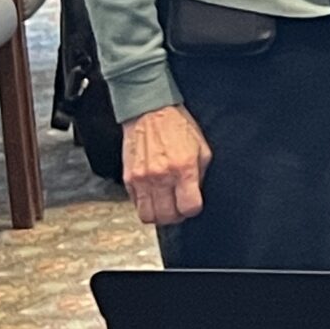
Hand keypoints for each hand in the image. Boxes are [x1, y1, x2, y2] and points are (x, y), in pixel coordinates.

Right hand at [123, 104, 210, 226]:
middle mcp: (161, 176)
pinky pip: (136, 204)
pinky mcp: (128, 179)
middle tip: (179, 207)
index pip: (189, 207)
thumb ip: (200, 175)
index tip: (193, 204)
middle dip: (176, 216)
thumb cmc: (178, 126)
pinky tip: (153, 195)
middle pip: (167, 217)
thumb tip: (196, 194)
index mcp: (183, 168)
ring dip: (159, 215)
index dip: (194, 209)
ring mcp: (142, 179)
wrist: (149, 111)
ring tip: (165, 205)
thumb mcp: (202, 148)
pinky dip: (145, 205)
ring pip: (148, 216)